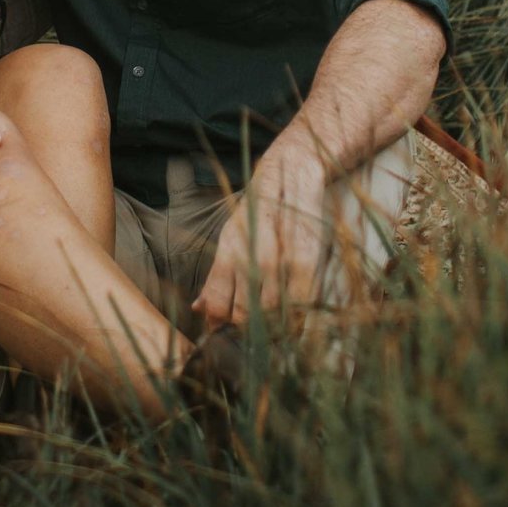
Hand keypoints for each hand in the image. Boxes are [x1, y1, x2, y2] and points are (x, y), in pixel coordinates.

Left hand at [191, 143, 328, 327]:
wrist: (293, 173)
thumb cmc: (259, 210)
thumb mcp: (231, 238)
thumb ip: (217, 278)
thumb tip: (198, 310)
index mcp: (229, 251)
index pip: (216, 305)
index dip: (219, 326)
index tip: (225, 332)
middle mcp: (253, 257)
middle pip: (244, 316)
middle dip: (245, 331)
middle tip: (252, 333)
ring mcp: (283, 261)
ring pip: (272, 316)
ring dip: (272, 327)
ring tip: (274, 325)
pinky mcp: (309, 263)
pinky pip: (300, 308)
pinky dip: (296, 319)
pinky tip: (294, 315)